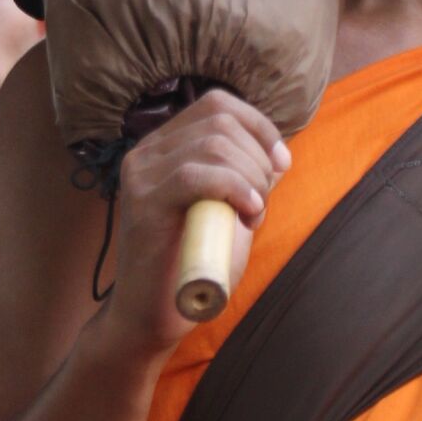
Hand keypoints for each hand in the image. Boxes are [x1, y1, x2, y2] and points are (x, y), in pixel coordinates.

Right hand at [99, 90, 290, 362]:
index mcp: (164, 147)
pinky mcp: (142, 203)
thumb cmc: (193, 265)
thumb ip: (245, 178)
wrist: (152, 316)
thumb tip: (277, 153)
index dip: (259, 126)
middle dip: (257, 158)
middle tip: (261, 204)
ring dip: (250, 179)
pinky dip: (235, 189)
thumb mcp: (227, 210)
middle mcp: (146, 152)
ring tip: (252, 216)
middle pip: (219, 119)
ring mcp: (140, 175)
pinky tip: (248, 215)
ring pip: (213, 144)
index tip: (280, 165)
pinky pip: (196, 175)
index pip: (217, 104)